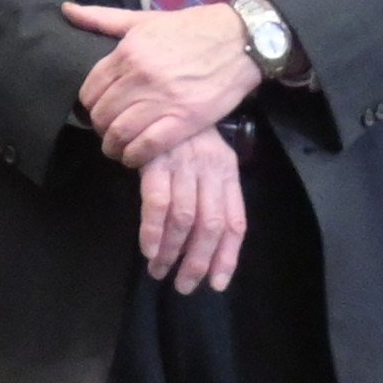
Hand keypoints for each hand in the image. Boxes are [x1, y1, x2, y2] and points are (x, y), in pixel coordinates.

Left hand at [66, 0, 265, 167]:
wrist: (241, 40)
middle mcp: (141, 77)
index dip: (89, 106)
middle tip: (108, 131)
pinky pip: (146, 147)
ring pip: (120, 134)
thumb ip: (104, 18)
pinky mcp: (184, 121)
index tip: (97, 111)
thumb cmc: (192, 28)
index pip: (90, 90)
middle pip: (102, 115)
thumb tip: (67, 11)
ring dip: (114, 147)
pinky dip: (134, 157)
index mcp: (128, 52)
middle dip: (100, 128)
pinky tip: (134, 156)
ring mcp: (162, 100)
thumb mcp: (145, 19)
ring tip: (118, 148)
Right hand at [137, 129, 244, 293]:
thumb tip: (205, 243)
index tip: (216, 284)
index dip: (227, 256)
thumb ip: (211, 194)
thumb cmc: (181, 135)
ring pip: (185, 219)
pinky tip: (148, 250)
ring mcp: (183, 164)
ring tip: (159, 271)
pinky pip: (157, 203)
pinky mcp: (156, 160)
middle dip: (197, 262)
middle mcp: (210, 169)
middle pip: (210, 225)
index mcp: (227, 172)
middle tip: (183, 286)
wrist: (156, 97)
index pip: (235, 221)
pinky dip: (153, 231)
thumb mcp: (206, 160)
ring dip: (171, 252)